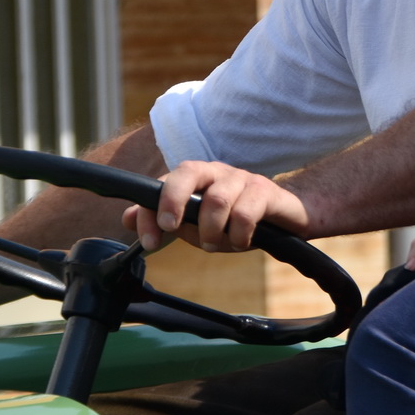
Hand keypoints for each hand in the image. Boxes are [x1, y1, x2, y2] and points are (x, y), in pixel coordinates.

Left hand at [124, 161, 308, 253]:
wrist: (288, 215)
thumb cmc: (238, 219)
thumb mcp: (198, 225)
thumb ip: (166, 219)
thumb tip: (126, 217)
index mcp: (197, 178)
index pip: (165, 183)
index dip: (151, 210)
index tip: (151, 241)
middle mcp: (217, 172)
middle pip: (187, 171)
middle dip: (172, 200)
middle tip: (171, 228)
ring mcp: (242, 179)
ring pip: (216, 199)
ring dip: (212, 231)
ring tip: (218, 243)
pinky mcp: (266, 191)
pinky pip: (245, 213)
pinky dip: (238, 236)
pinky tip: (242, 241)